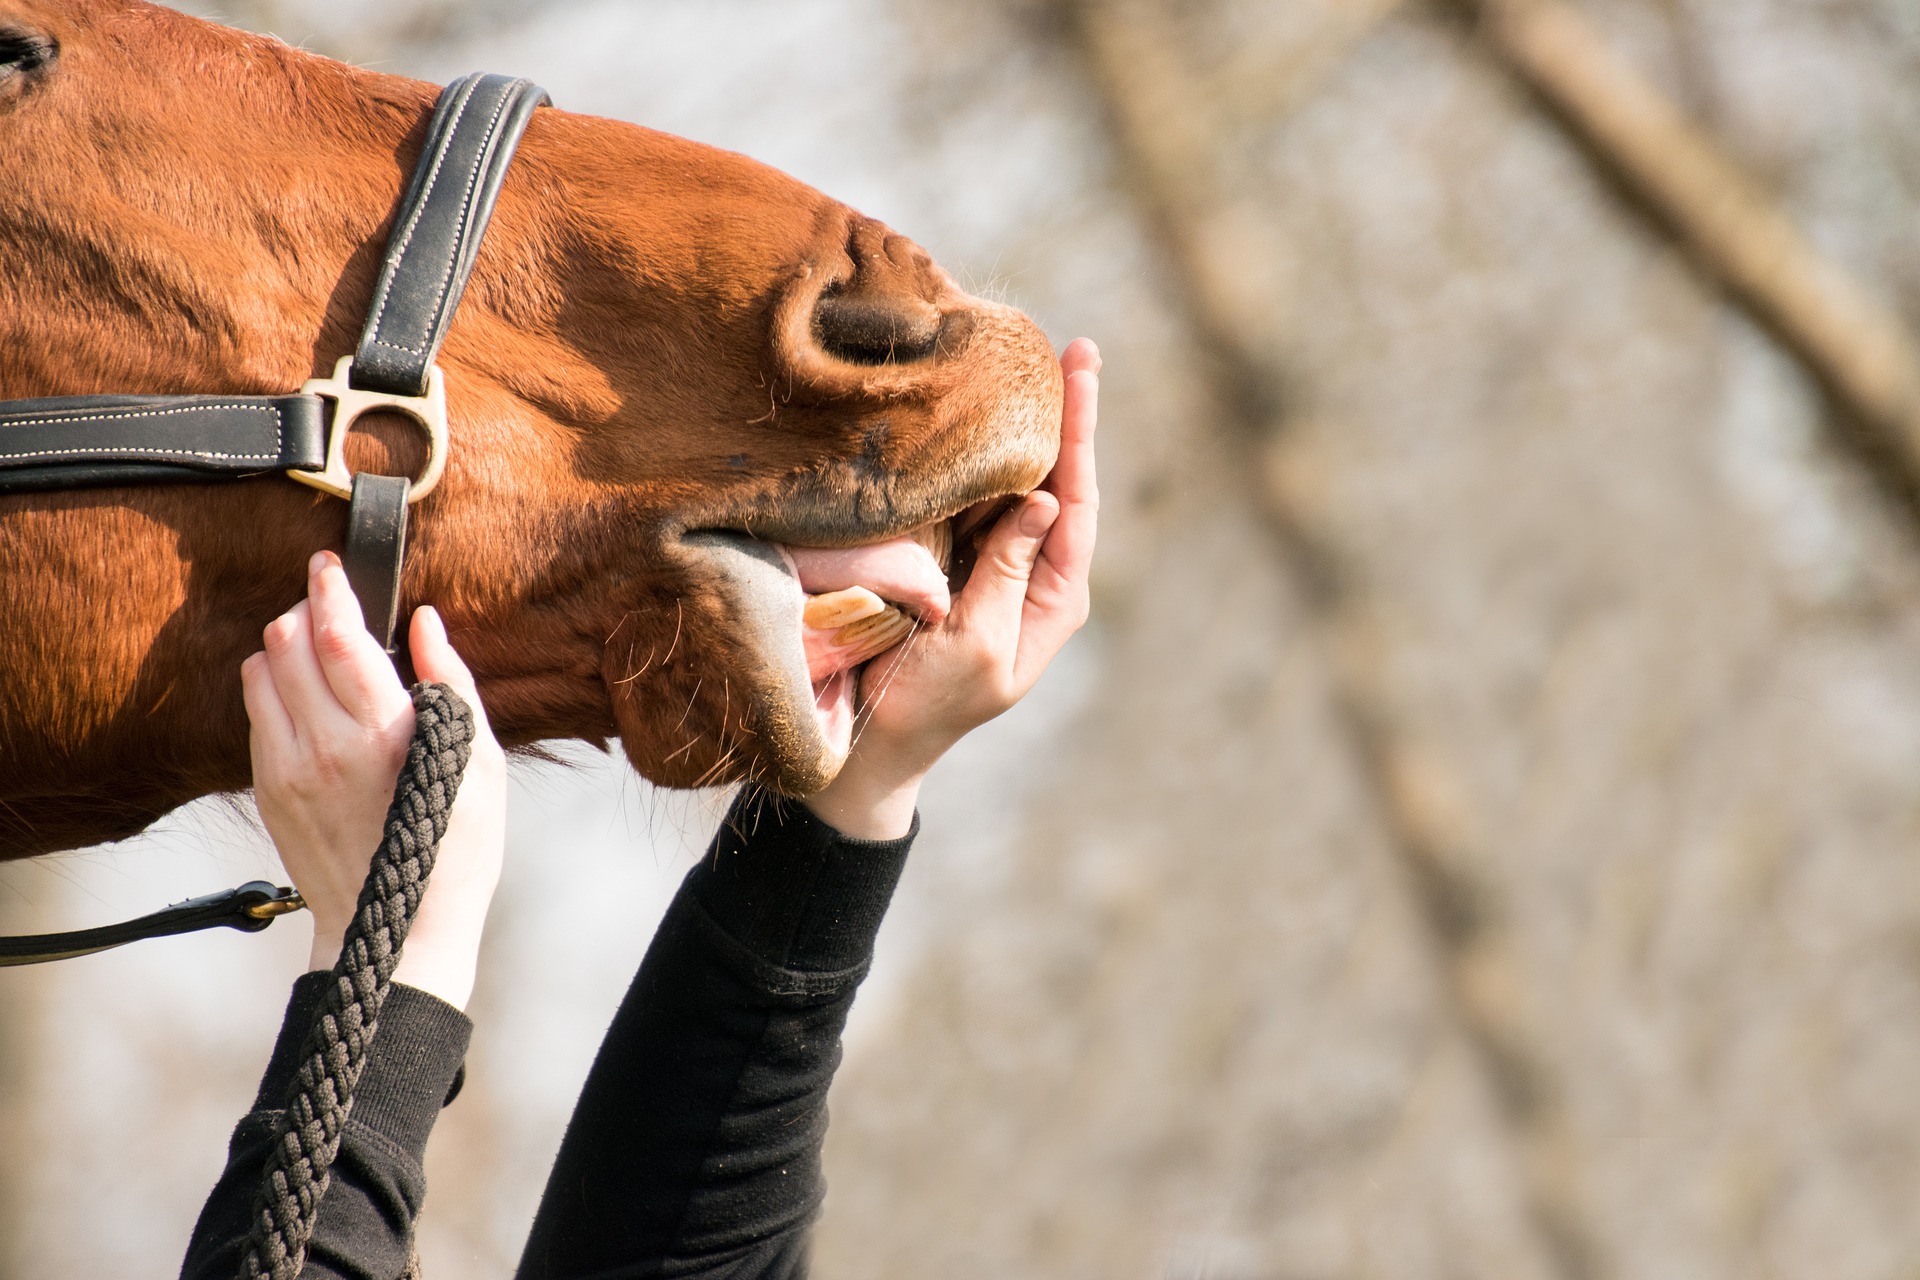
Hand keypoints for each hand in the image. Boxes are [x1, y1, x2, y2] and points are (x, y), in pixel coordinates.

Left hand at [241, 551, 506, 1009]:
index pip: (340, 635)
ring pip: (261, 670)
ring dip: (287, 647)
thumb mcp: (480, 764)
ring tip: (320, 651)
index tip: (332, 564)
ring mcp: (288, 769)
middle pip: (289, 641)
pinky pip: (255, 713)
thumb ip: (451, 685)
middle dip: (308, 610)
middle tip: (334, 604)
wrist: (396, 934)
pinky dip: (275, 688)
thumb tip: (426, 624)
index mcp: (384, 735)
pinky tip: (309, 699)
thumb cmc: (456, 850)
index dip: (332, 589)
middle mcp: (325, 746)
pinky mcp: (268, 790)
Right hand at [805, 337, 1099, 838]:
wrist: (874, 743)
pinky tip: (971, 417)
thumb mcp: (975, 645)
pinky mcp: (951, 562)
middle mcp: (1033, 573)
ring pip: (1014, 483)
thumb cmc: (926, 705)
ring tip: (1029, 364)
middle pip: (1056, 479)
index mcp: (1055, 598)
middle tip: (1070, 347)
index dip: (1080, 431)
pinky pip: (971, 500)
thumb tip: (1043, 500)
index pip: (1076, 500)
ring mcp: (992, 565)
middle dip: (1062, 415)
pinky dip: (975, 458)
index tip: (1083, 367)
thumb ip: (1007, 573)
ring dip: (1019, 429)